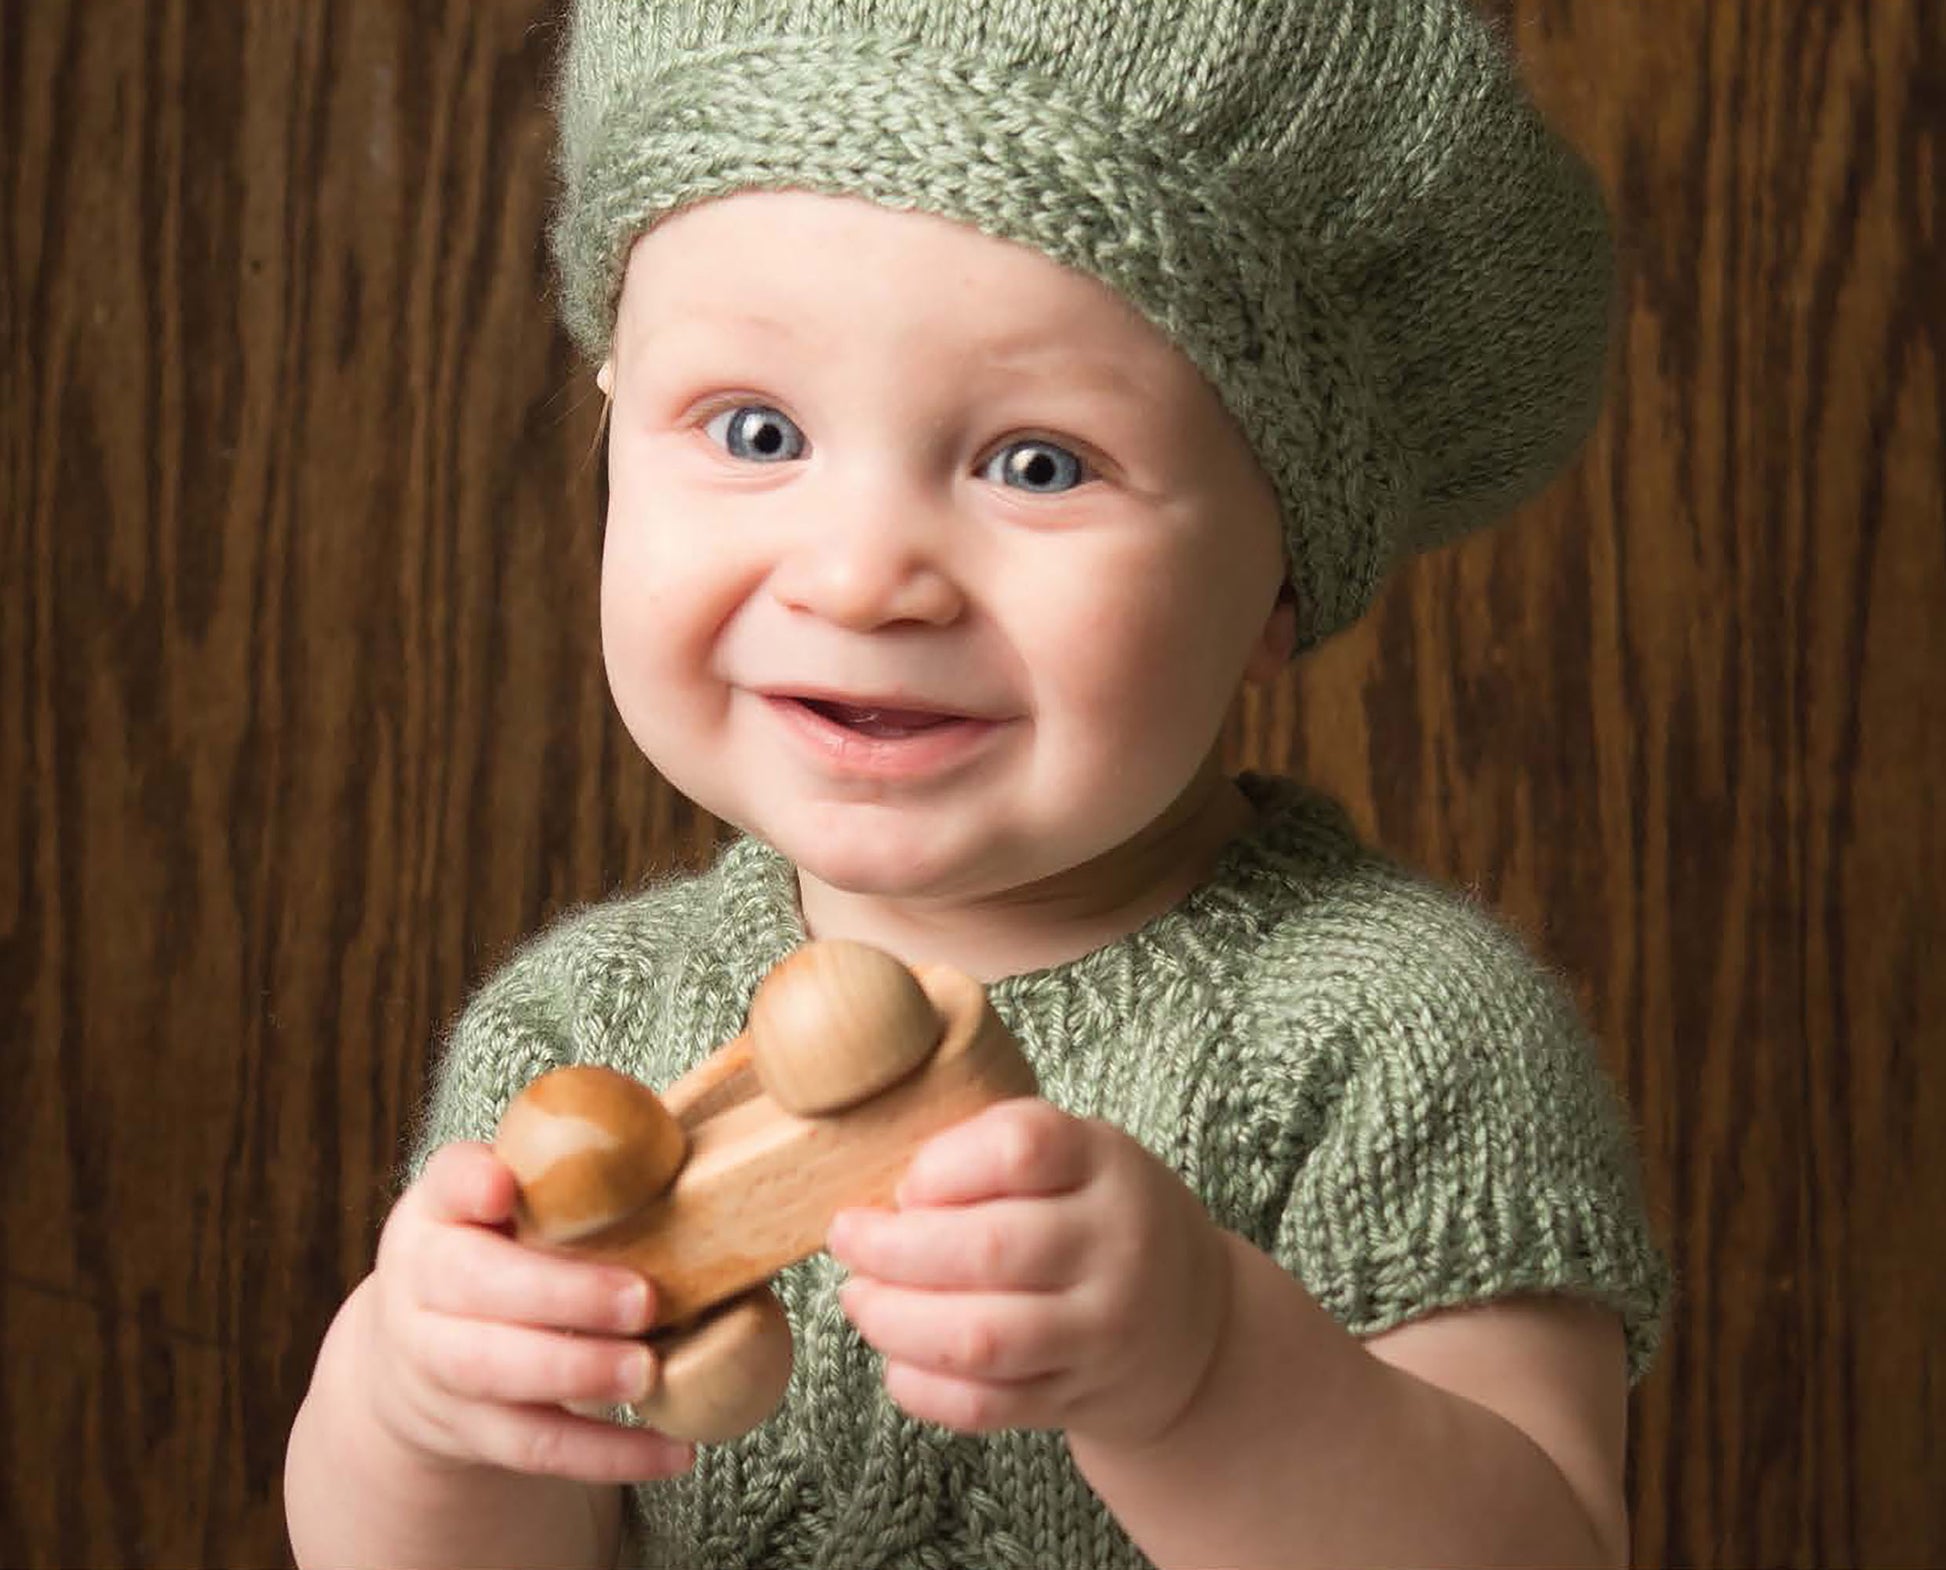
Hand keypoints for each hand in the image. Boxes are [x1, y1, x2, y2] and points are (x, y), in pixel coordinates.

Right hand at [351, 1140, 695, 1482]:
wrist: (417, 1354)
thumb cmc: (503, 1254)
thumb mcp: (515, 1207)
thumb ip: (576, 1182)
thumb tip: (685, 1154)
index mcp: (441, 1210)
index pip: (446, 1182)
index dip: (469, 1183)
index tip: (499, 1187)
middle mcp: (422, 1282)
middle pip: (474, 1285)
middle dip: (561, 1294)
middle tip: (643, 1299)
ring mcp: (433, 1362)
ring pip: (494, 1372)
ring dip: (578, 1373)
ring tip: (649, 1372)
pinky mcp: (467, 1431)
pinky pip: (536, 1446)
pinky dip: (608, 1453)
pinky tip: (675, 1451)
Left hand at [827, 1099, 1233, 1445]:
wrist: (1192, 1320)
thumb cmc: (1099, 1215)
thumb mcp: (1075, 1153)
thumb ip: (991, 1150)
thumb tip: (888, 1196)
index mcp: (1105, 1163)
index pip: (1020, 1148)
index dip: (941, 1164)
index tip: (906, 1181)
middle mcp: (1114, 1246)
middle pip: (987, 1249)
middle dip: (891, 1249)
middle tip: (847, 1238)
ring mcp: (1100, 1330)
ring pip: (979, 1338)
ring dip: (894, 1320)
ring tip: (861, 1299)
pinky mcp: (1076, 1398)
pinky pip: (983, 1406)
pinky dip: (921, 1387)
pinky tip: (897, 1358)